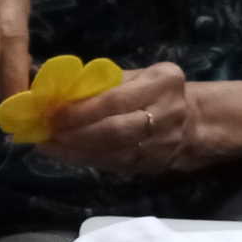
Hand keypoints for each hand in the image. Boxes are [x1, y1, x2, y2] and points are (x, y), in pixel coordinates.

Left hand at [33, 63, 210, 178]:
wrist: (196, 122)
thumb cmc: (156, 92)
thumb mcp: (139, 76)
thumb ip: (104, 81)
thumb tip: (53, 84)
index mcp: (162, 82)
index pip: (114, 99)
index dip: (80, 110)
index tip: (51, 113)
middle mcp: (167, 112)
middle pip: (114, 130)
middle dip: (74, 134)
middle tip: (45, 134)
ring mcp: (163, 143)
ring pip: (113, 152)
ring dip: (76, 151)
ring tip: (48, 146)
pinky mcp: (154, 164)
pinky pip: (116, 165)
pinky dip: (87, 160)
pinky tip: (66, 155)